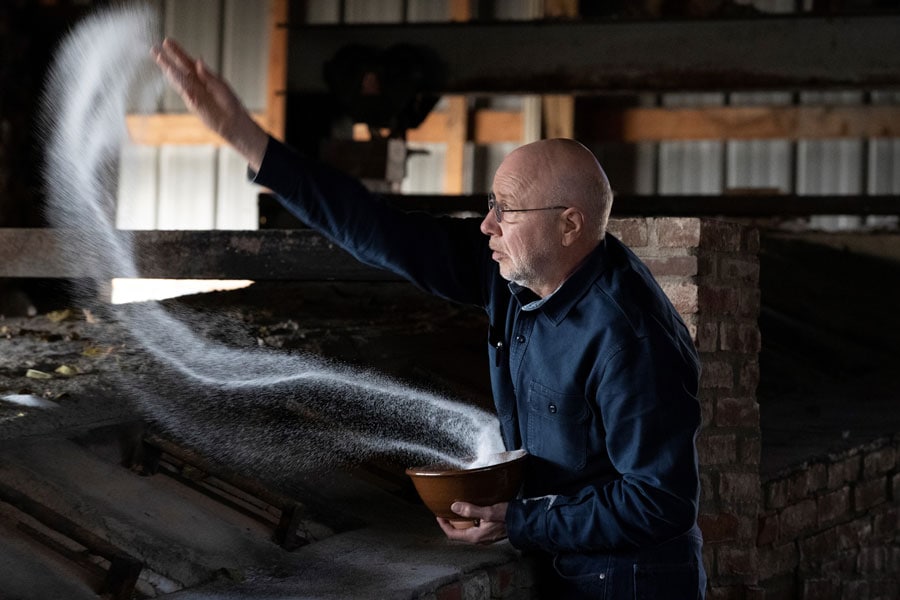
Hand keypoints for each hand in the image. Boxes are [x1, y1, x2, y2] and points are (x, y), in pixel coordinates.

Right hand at [151, 38, 267, 171]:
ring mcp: (193, 93)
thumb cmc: (230, 103)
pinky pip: (185, 93)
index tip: (167, 41)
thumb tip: (198, 61)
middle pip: (179, 70)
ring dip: (169, 70)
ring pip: (179, 80)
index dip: (177, 52)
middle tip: (154, 50)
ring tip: (160, 60)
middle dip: (167, 60)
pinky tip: (172, 76)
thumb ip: (208, 75)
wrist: (233, 122)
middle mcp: (195, 83)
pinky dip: (180, 84)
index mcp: (203, 75)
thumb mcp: (221, 86)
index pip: (187, 61)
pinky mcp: (193, 104)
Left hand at [436, 501, 508, 544]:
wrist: (524, 522)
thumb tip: (453, 507)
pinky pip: (474, 527)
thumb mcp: (489, 511)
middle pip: (458, 533)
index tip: (438, 515)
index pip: (452, 534)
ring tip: (456, 509)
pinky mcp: (490, 531)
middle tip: (445, 511)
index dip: (443, 525)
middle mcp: (479, 538)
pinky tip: (471, 510)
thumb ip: (471, 510)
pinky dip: (468, 520)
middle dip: (450, 523)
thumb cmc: (508, 517)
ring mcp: (485, 536)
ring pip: (466, 530)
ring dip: (460, 521)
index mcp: (476, 536)